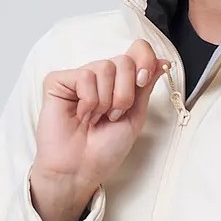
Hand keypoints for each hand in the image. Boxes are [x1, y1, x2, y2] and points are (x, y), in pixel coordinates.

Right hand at [29, 39, 169, 220]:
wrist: (81, 169)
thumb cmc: (105, 150)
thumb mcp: (135, 117)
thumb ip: (146, 87)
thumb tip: (162, 61)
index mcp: (120, 83)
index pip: (136, 51)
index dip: (144, 59)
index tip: (144, 80)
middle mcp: (100, 76)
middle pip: (124, 61)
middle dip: (125, 95)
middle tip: (113, 116)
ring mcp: (79, 77)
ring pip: (105, 67)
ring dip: (106, 101)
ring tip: (95, 119)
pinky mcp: (58, 81)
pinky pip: (85, 76)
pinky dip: (89, 101)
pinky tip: (81, 115)